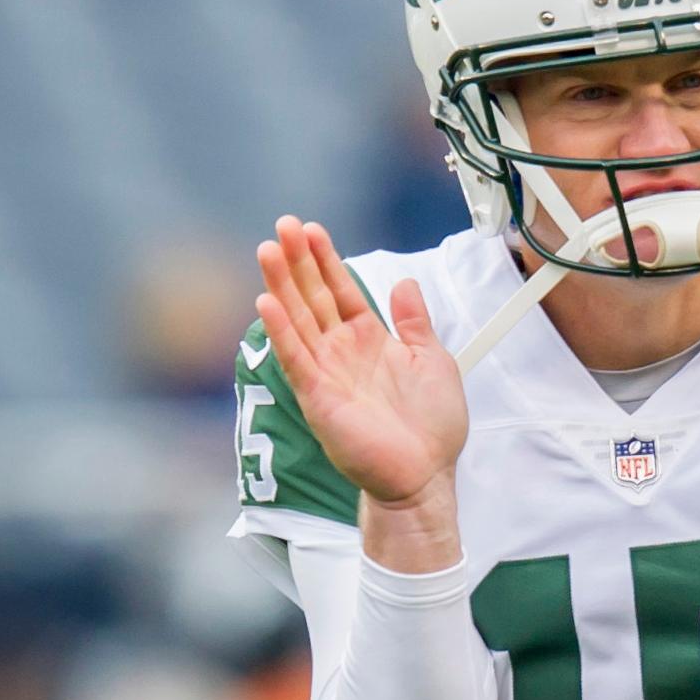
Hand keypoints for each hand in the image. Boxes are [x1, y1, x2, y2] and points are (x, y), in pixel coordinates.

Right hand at [256, 217, 465, 507]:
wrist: (425, 474)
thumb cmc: (431, 426)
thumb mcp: (433, 360)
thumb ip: (414, 322)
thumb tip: (404, 282)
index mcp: (369, 340)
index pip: (340, 290)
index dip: (326, 260)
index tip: (310, 229)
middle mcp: (342, 352)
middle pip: (313, 297)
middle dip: (297, 261)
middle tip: (282, 225)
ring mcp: (326, 373)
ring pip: (298, 320)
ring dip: (281, 286)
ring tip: (267, 250)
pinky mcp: (317, 398)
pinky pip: (295, 358)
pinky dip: (280, 331)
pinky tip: (266, 302)